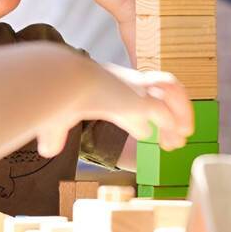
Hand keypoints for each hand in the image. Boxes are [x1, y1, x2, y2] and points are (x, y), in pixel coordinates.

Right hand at [34, 63, 194, 155]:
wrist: (58, 80)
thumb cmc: (53, 98)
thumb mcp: (55, 118)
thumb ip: (55, 134)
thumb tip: (48, 151)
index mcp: (108, 85)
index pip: (135, 96)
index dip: (143, 116)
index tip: (147, 132)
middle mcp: (125, 84)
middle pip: (159, 91)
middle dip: (171, 114)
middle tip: (175, 140)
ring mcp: (134, 90)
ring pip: (169, 94)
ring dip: (180, 114)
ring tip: (182, 137)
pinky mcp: (139, 101)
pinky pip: (165, 112)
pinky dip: (172, 124)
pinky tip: (175, 136)